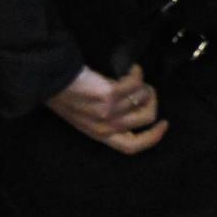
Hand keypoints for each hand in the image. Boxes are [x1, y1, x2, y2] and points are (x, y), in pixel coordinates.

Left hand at [49, 63, 166, 154]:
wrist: (53, 82)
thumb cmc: (70, 96)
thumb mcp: (89, 117)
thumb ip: (111, 119)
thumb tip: (138, 105)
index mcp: (102, 135)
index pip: (133, 146)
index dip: (153, 137)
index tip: (164, 124)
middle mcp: (107, 127)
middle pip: (146, 118)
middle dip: (152, 100)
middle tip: (146, 89)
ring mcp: (109, 112)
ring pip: (143, 98)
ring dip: (143, 84)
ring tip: (134, 76)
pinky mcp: (110, 95)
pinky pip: (136, 84)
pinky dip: (137, 74)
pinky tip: (132, 69)